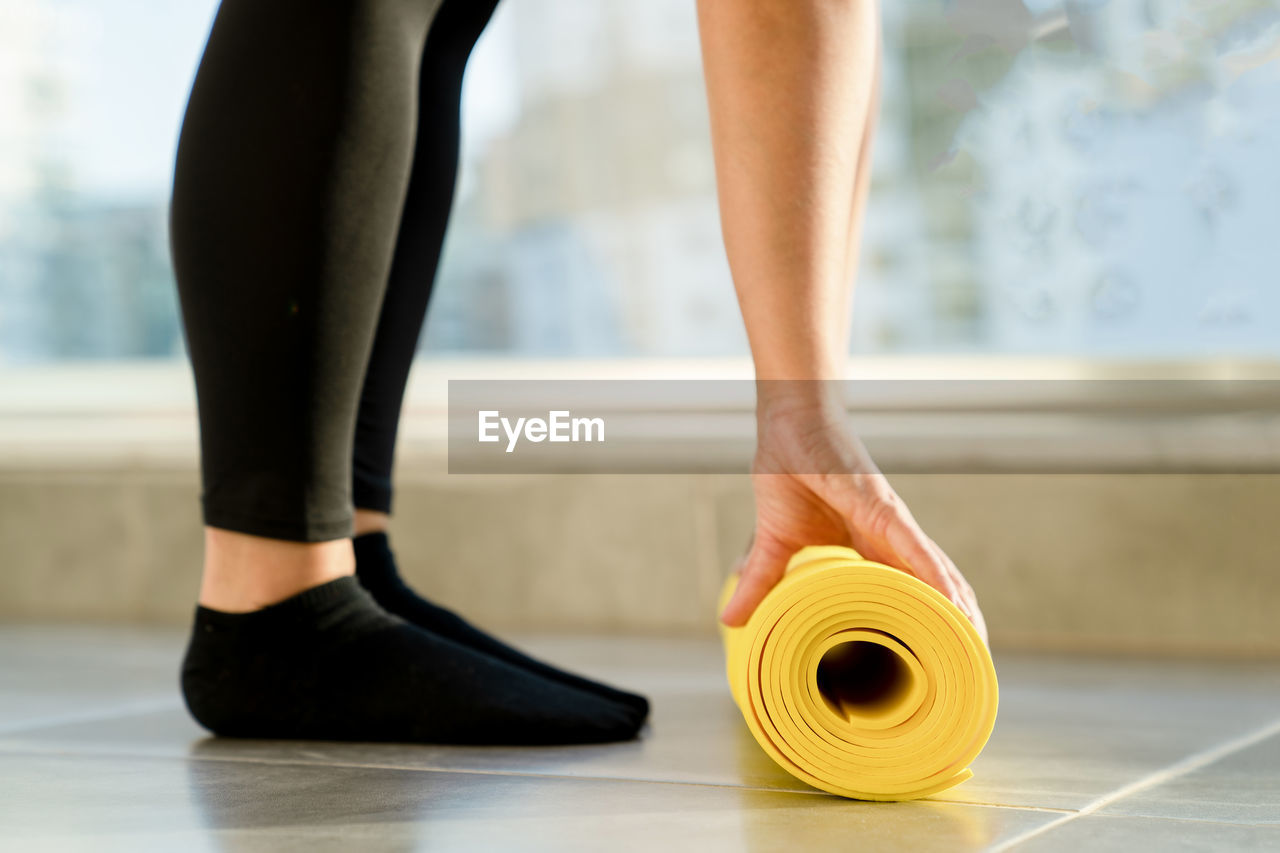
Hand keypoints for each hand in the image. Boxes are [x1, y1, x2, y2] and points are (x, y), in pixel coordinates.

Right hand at [719, 388, 987, 645]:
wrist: (788, 426)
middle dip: (956, 625)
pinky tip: (956, 604)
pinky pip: (918, 550)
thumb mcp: (771, 544)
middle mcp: (890, 540)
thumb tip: (730, 619)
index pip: (908, 594)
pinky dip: (938, 577)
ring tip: (976, 645)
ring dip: (958, 610)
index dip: (927, 624)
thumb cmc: (787, 473)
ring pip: (937, 574)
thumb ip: (760, 582)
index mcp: (868, 549)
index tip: (941, 661)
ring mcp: (891, 525)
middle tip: (971, 664)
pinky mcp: (884, 510)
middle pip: (935, 589)